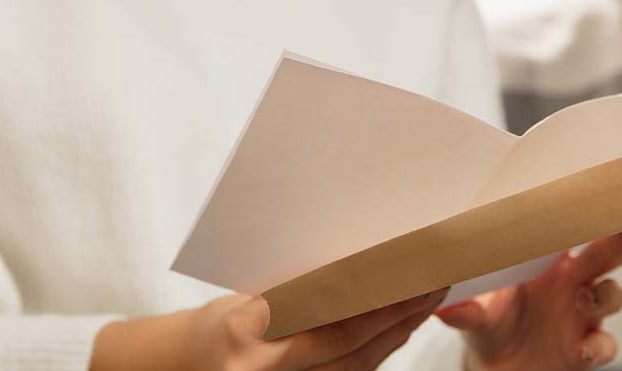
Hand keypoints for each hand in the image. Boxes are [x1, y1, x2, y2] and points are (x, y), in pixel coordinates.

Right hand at [90, 287, 450, 370]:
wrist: (189, 366)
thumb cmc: (217, 323)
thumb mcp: (243, 297)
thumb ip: (293, 287)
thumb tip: (355, 260)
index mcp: (244, 329)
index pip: (319, 306)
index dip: (368, 288)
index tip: (402, 262)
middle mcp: (263, 368)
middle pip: (348, 340)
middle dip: (396, 309)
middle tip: (431, 276)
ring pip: (358, 363)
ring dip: (398, 331)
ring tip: (428, 297)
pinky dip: (380, 350)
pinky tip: (401, 327)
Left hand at [434, 225, 621, 370]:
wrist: (495, 367)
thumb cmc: (488, 323)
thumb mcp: (473, 312)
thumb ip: (465, 309)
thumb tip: (445, 306)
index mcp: (543, 258)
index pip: (567, 226)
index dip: (584, 209)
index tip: (597, 188)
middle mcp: (569, 280)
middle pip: (605, 251)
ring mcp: (581, 313)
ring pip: (611, 294)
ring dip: (605, 293)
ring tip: (585, 298)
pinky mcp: (585, 347)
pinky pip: (604, 343)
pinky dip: (598, 345)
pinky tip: (583, 349)